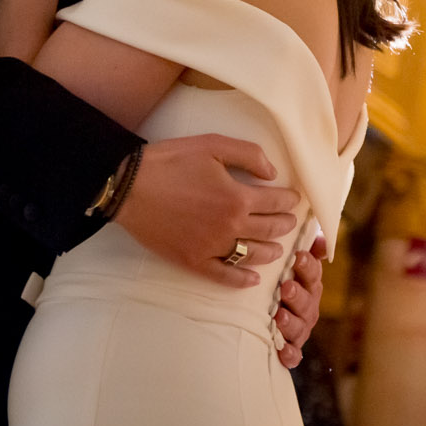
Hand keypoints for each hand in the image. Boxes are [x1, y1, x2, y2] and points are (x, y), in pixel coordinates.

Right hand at [110, 135, 300, 288]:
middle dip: (285, 225)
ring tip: (278, 248)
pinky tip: (252, 279)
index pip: (276, 202)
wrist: (130, 186)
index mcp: (237, 197)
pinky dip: (241, 280)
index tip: (295, 199)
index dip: (290, 200)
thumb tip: (273, 173)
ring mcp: (212, 247)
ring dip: (271, 251)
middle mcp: (230, 226)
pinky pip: (223, 275)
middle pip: (270, 230)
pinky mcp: (192, 261)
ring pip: (252, 255)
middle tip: (291, 222)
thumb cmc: (171, 161)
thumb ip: (249, 155)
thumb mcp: (213, 145)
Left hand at [274, 238, 324, 368]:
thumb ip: (307, 249)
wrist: (269, 318)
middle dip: (297, 294)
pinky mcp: (291, 349)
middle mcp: (309, 306)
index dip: (307, 265)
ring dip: (290, 322)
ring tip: (278, 316)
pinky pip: (294, 354)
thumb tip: (321, 237)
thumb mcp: (293, 265)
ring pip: (299, 326)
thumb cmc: (283, 283)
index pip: (313, 273)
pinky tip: (283, 351)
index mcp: (310, 284)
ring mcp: (301, 328)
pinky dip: (290, 354)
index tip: (298, 256)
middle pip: (307, 301)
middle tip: (285, 287)